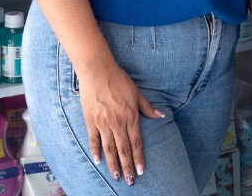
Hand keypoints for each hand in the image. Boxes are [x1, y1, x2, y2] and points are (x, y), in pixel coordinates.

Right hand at [75, 58, 164, 184]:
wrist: (97, 71)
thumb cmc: (118, 80)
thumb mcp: (136, 92)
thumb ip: (147, 107)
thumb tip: (160, 116)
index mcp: (130, 116)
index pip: (136, 142)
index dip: (139, 157)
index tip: (141, 171)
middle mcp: (118, 123)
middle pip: (123, 149)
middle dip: (128, 166)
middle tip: (130, 181)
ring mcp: (103, 123)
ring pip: (109, 148)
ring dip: (113, 164)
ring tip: (117, 176)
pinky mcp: (91, 121)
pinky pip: (93, 139)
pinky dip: (96, 151)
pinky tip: (98, 161)